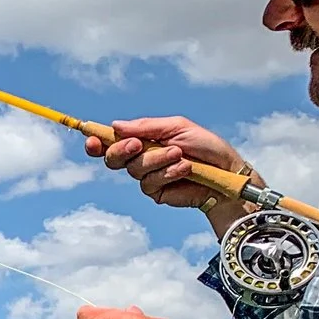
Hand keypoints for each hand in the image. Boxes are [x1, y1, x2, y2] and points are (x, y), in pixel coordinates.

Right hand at [87, 116, 258, 233]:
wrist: (226, 171)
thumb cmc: (205, 146)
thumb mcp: (177, 127)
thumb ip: (146, 127)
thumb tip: (115, 126)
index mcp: (143, 140)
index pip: (112, 142)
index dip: (97, 142)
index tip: (91, 140)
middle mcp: (141, 159)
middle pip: (113, 158)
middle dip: (121, 150)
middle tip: (137, 145)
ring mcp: (147, 177)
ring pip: (134, 170)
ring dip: (156, 160)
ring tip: (180, 155)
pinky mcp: (157, 192)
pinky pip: (150, 183)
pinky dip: (167, 173)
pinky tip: (185, 169)